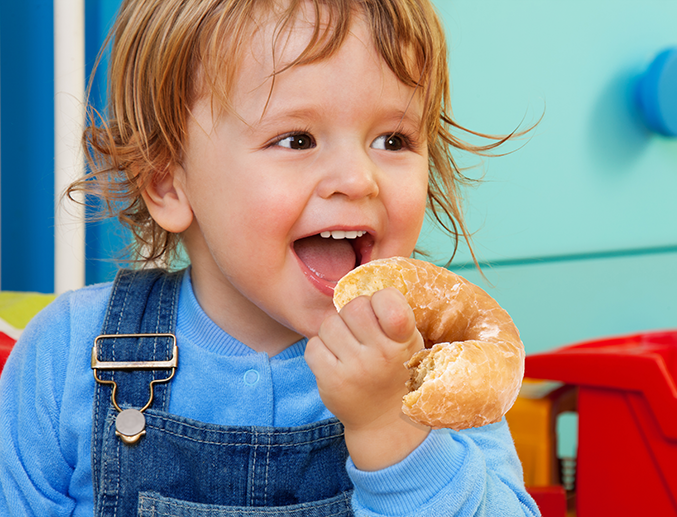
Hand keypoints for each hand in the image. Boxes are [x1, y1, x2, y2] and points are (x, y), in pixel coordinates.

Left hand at [305, 287, 428, 469]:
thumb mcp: (408, 343)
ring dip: (334, 333)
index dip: (379, 300)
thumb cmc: (395, 371)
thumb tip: (358, 283)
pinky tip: (334, 362)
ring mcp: (355, 369)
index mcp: (403, 340)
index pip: (386, 298)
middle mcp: (381, 354)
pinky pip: (313, 346)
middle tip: (360, 333)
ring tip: (346, 349)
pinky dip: (320, 351)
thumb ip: (390, 314)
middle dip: (352, 316)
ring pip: (329, 325)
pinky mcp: (332, 381)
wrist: (385, 422)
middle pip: (353, 307)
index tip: (381, 314)